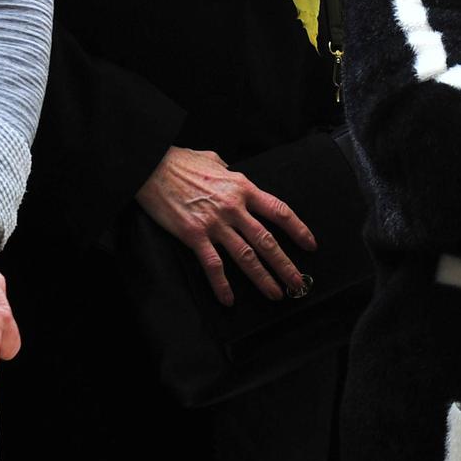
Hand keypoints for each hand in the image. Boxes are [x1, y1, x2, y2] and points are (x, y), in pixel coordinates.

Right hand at [135, 146, 317, 305]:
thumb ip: (230, 172)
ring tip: (275, 293)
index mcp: (244, 188)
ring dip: (262, 277)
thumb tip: (232, 173)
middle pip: (267, 240)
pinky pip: (212, 264)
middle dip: (285, 264)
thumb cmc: (182, 162)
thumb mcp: (215, 160)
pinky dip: (221, 284)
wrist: (151, 166)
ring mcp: (214, 223)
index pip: (279, 211)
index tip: (309, 244)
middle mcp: (234, 207)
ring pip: (246, 255)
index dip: (298, 229)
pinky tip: (228, 299)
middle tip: (298, 282)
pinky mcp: (193, 235)